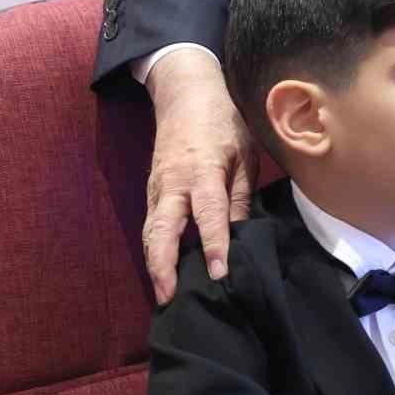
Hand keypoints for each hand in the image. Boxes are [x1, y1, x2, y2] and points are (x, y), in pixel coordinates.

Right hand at [143, 48, 256, 304]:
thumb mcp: (244, 155)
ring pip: (151, 232)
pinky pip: (152, 225)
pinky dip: (154, 250)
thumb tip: (242, 234)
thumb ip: (241, 196)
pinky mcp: (153, 192)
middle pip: (162, 230)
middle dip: (163, 266)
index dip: (213, 245)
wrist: (186, 96)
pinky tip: (163, 272)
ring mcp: (158, 188)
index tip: (219, 274)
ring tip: (164, 296)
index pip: (209, 214)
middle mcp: (173, 183)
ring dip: (155, 264)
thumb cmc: (222, 124)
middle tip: (169, 298)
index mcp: (202, 170)